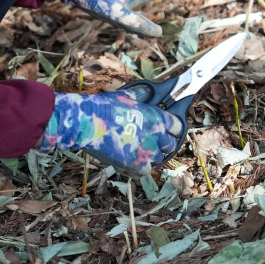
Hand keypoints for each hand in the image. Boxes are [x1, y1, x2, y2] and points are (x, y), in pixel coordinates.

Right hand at [38, 90, 184, 174]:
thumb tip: (148, 92)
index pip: (177, 126)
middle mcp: (156, 137)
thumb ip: (141, 96)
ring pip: (157, 159)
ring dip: (150, 155)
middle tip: (151, 141)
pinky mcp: (134, 167)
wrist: (88, 123)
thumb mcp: (126, 96)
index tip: (167, 128)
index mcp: (157, 118)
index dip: (172, 127)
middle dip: (162, 143)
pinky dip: (138, 168)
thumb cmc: (105, 106)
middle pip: (169, 145)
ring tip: (139, 151)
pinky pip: (143, 171)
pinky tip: (130, 162)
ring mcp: (146, 153)